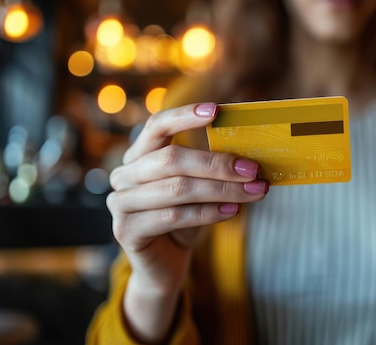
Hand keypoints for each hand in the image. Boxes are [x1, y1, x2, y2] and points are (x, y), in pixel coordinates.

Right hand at [106, 103, 268, 341]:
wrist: (165, 265)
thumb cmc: (185, 220)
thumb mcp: (200, 189)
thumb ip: (213, 170)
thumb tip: (252, 156)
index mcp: (140, 156)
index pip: (157, 126)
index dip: (184, 115)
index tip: (217, 110)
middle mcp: (124, 175)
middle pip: (172, 159)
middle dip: (217, 163)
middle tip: (253, 169)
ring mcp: (120, 203)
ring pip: (178, 189)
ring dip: (222, 190)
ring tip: (255, 191)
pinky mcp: (126, 230)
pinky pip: (173, 216)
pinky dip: (208, 213)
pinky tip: (233, 211)